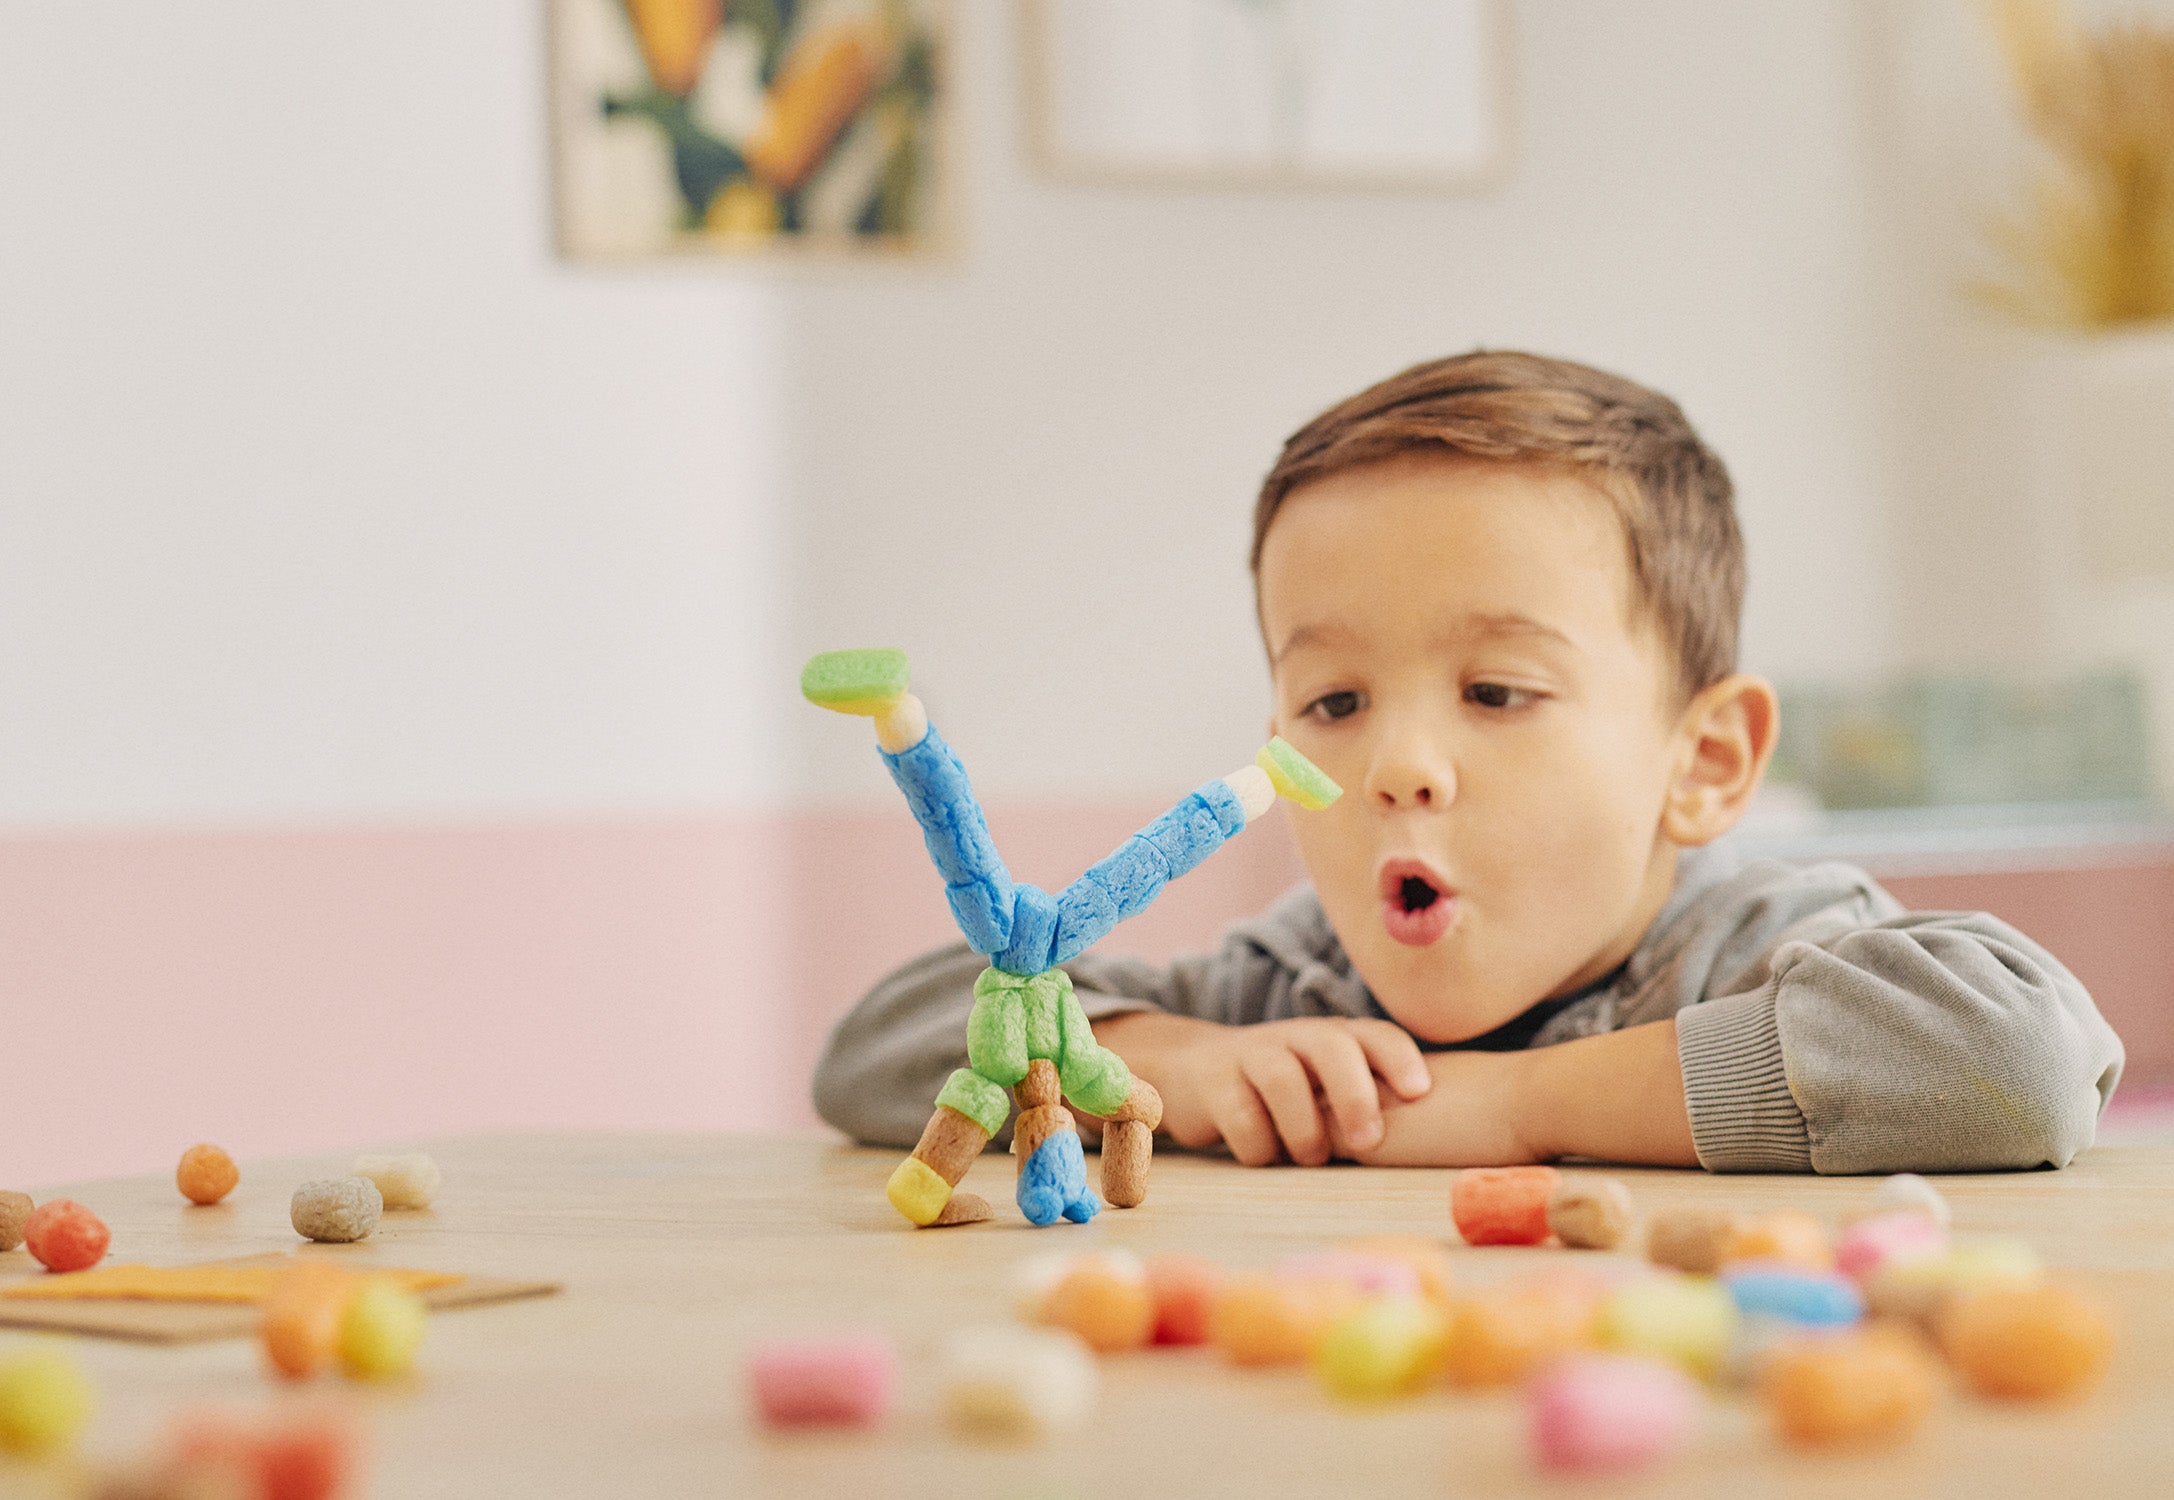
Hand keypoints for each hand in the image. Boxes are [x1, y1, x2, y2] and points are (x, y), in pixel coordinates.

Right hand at [1098, 1012, 1431, 1165]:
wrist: (1191, 1070)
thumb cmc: (1280, 1089)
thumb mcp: (1323, 1084)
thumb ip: (1366, 1098)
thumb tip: (1435, 1139)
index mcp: (1330, 1037)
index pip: (1373, 1034)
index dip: (1399, 1058)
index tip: (1420, 1092)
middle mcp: (1293, 1038)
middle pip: (1330, 1046)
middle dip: (1355, 1094)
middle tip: (1368, 1141)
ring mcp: (1250, 1056)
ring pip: (1282, 1079)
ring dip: (1304, 1128)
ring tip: (1311, 1157)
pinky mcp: (1212, 1084)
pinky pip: (1240, 1115)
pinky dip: (1258, 1147)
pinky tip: (1264, 1157)